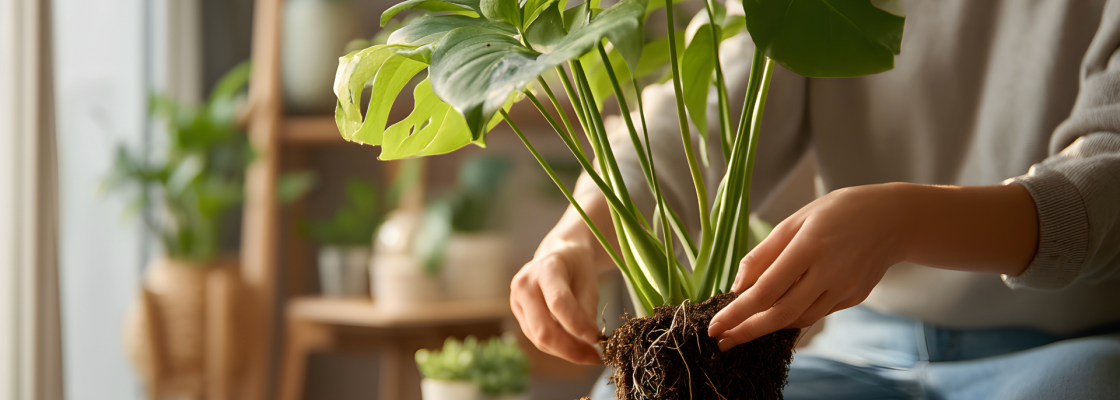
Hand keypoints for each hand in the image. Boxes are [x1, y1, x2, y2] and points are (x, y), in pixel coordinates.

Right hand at [511, 240, 602, 363]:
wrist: (557, 254)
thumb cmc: (576, 266)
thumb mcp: (589, 280)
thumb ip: (587, 309)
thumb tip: (589, 340)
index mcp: (545, 268)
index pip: (558, 302)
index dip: (577, 325)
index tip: (597, 338)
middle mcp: (524, 284)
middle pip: (543, 328)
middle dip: (570, 348)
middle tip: (595, 357)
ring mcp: (516, 300)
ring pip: (539, 339)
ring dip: (566, 352)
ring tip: (589, 355)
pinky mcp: (518, 315)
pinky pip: (537, 339)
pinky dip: (558, 348)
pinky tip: (575, 348)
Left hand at [705, 182, 1037, 350]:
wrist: (894, 219)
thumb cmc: (838, 212)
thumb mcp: (796, 219)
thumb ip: (764, 253)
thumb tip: (736, 287)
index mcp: (809, 246)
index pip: (765, 290)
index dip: (737, 312)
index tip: (715, 326)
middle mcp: (829, 272)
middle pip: (780, 314)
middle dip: (747, 332)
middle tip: (721, 342)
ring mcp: (845, 288)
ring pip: (799, 319)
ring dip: (768, 327)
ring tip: (742, 330)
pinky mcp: (854, 297)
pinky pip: (816, 312)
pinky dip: (793, 315)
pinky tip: (775, 314)